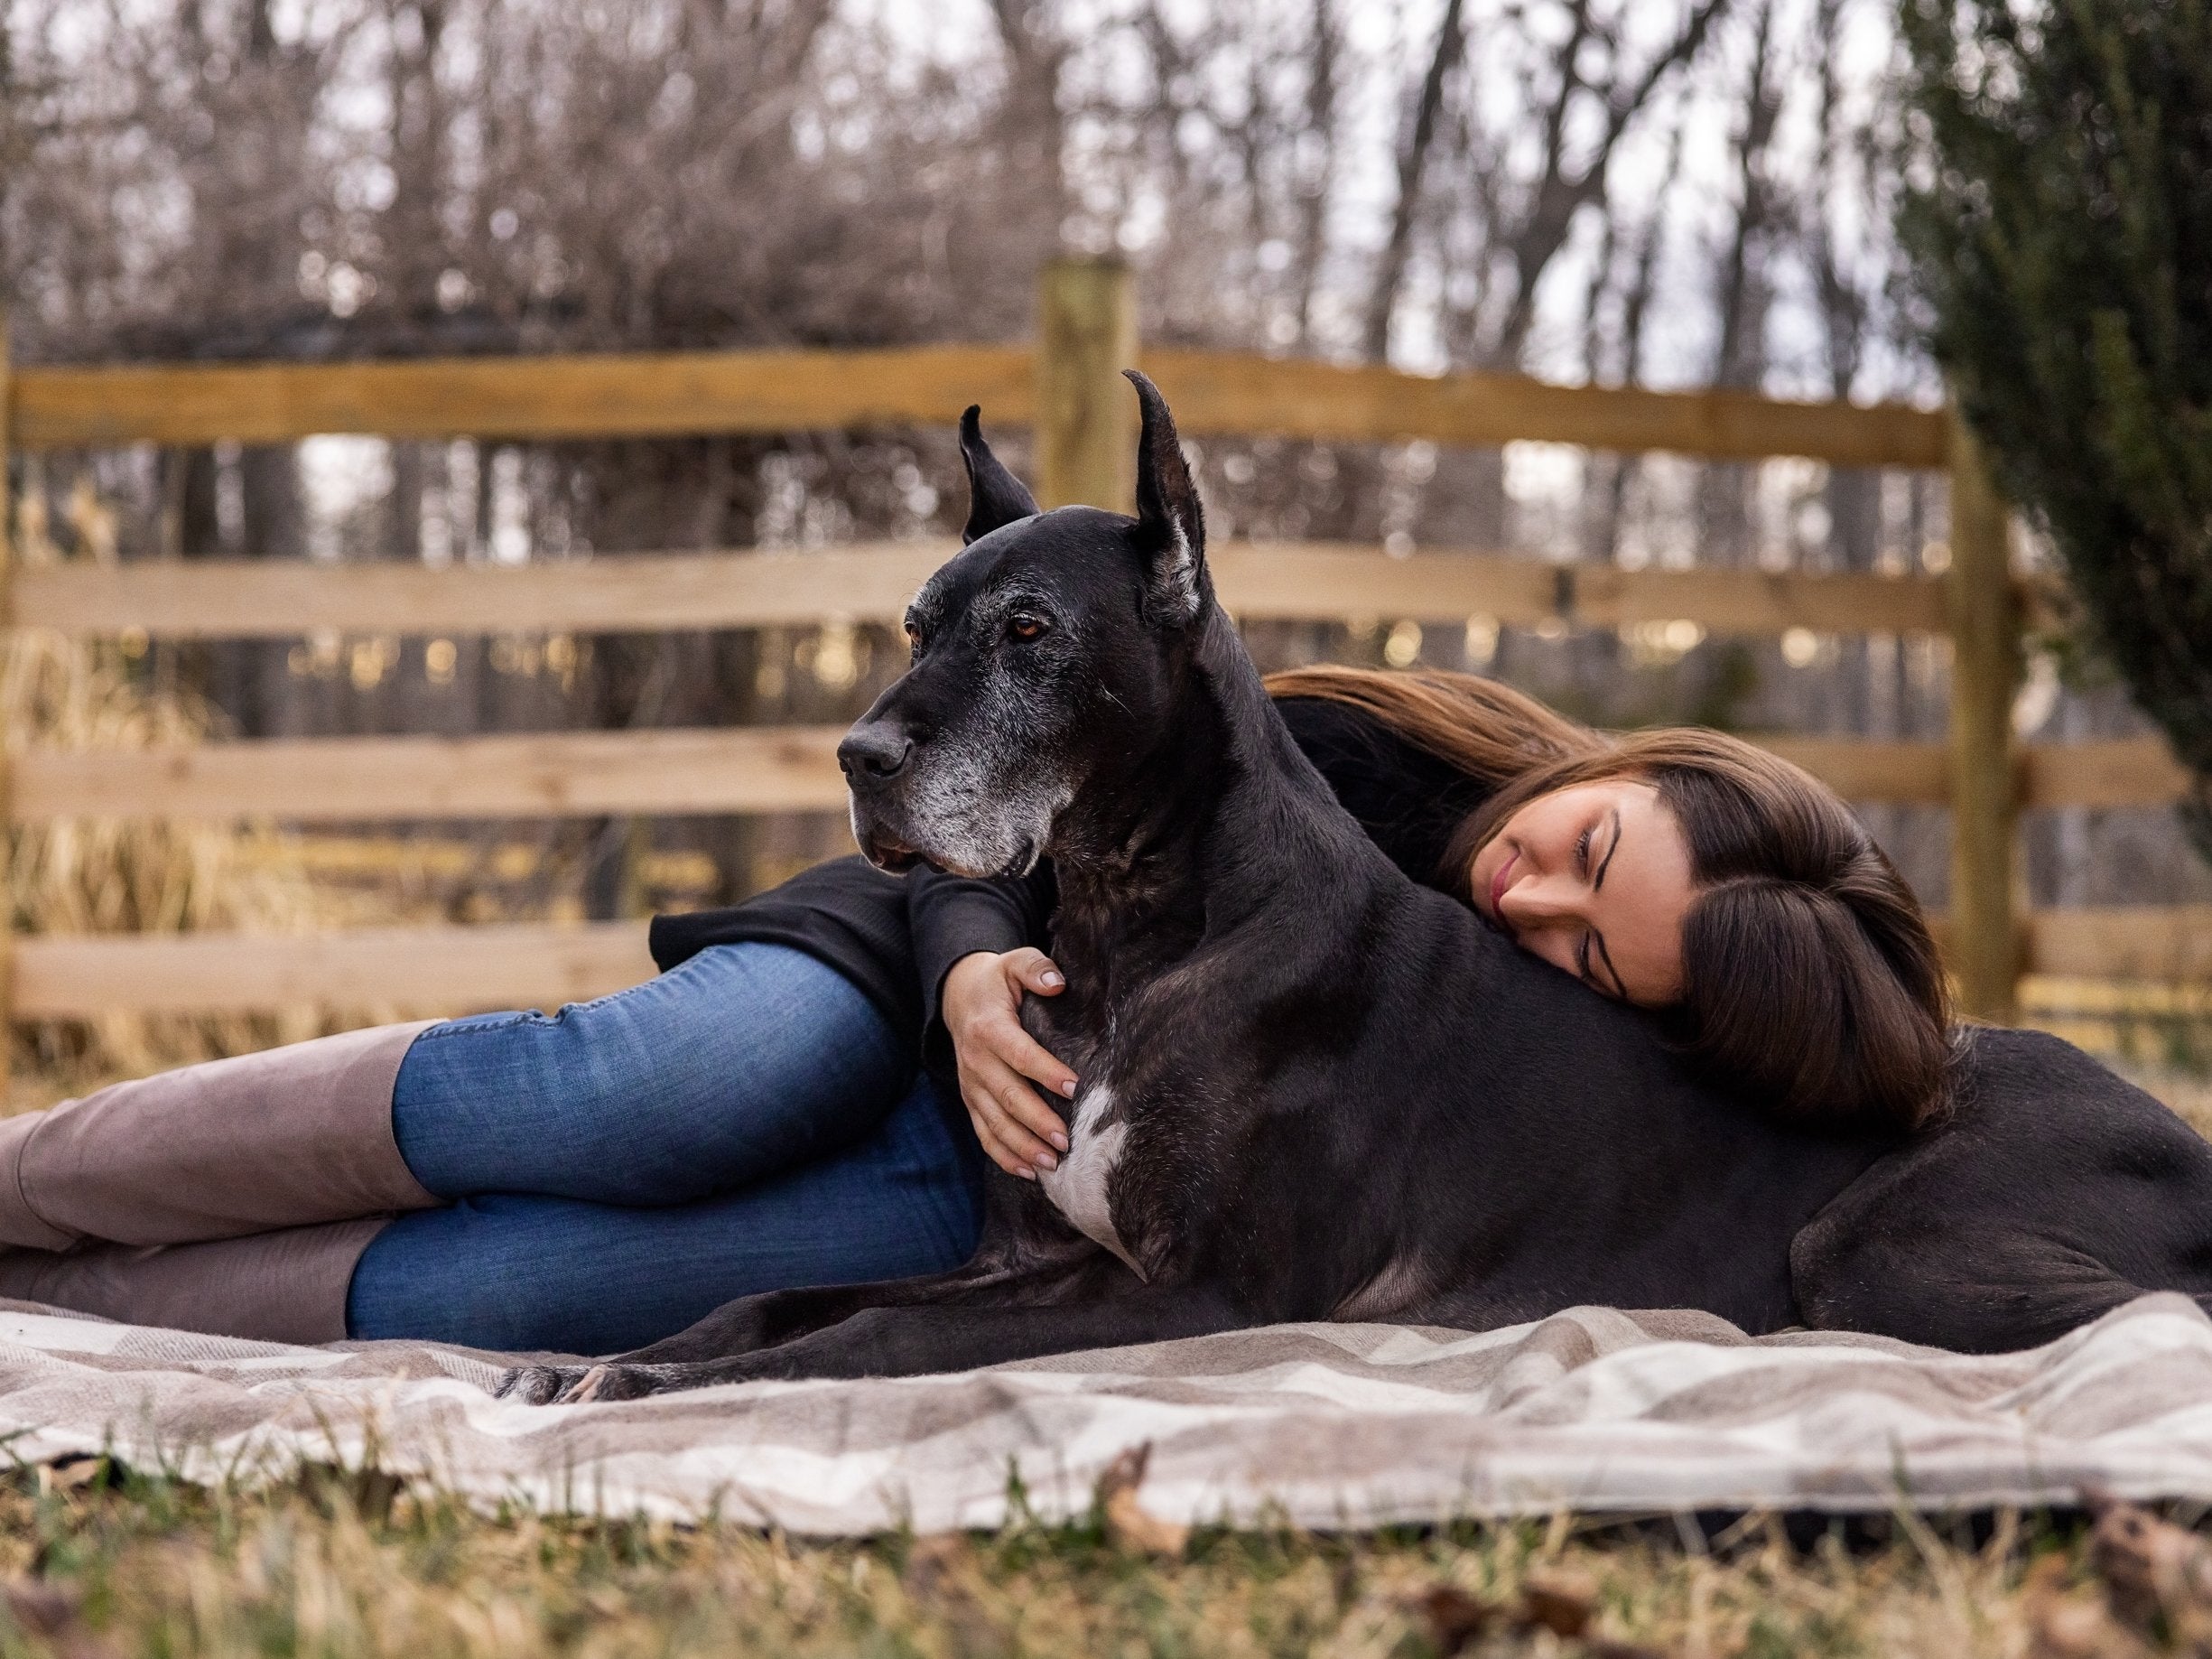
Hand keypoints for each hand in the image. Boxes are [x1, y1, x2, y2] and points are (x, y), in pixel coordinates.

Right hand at [942, 948, 1076, 1178]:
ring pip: (995, 1122)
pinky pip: (984, 1133)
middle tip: (1065, 1140)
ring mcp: (971, 1084)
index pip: (1019, 1053)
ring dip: (1022, 1146)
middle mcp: (975, 1060)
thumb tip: (1057, 983)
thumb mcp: (1014, 962)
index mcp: (989, 1027)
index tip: (1073, 1087)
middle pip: (1007, 1096)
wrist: (959, 995)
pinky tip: (1028, 1172)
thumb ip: (1035, 968)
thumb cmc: (998, 981)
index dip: (1045, 1071)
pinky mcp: (971, 1099)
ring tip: (1051, 1163)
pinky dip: (1004, 1155)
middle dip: (1036, 1121)